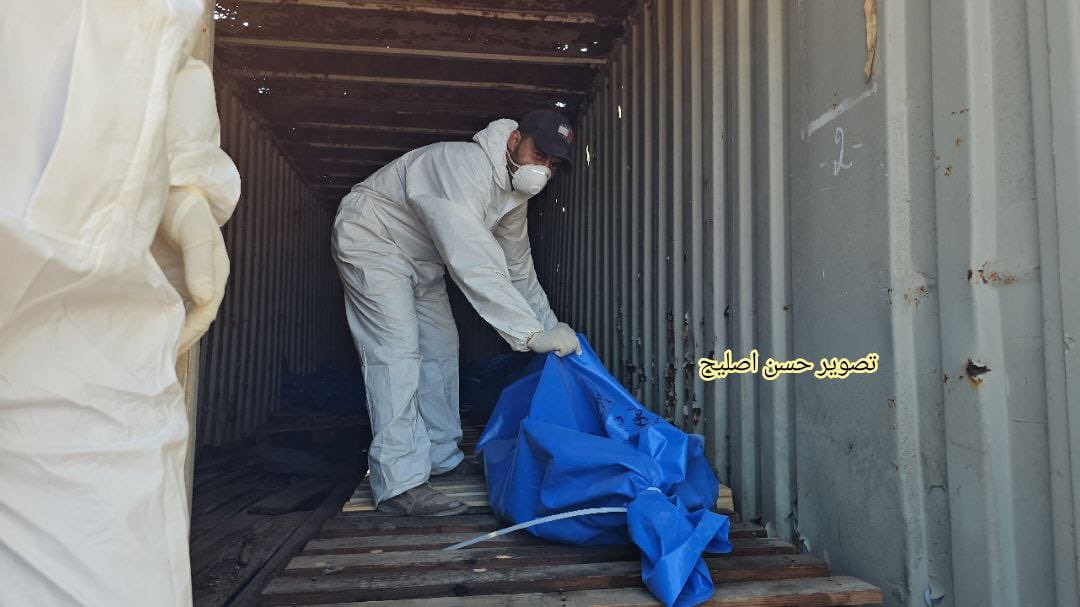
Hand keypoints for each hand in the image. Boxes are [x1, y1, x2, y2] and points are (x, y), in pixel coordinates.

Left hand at [156, 188, 229, 354]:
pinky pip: (159, 305)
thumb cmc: (181, 204)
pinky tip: (138, 330)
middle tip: (155, 360)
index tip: (171, 346)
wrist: (160, 183)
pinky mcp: (161, 277)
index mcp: (214, 271)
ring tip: (146, 352)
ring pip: (177, 315)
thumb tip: (204, 297)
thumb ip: (200, 261)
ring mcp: (180, 280)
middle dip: (178, 339)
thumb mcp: (194, 229)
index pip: (206, 311)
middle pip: (193, 318)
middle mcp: (199, 280)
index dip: (190, 331)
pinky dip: (152, 319)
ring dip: (165, 332)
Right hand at [527, 323, 580, 356]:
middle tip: (558, 349)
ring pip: (571, 349)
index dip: (576, 346)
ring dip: (563, 352)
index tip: (578, 352)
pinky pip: (564, 352)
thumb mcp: (557, 336)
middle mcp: (566, 329)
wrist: (534, 338)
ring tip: (554, 348)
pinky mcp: (560, 341)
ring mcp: (564, 334)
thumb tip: (578, 350)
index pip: (576, 338)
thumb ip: (566, 339)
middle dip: (569, 350)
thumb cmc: (543, 339)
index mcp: (565, 326)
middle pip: (575, 344)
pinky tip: (553, 350)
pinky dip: (559, 354)